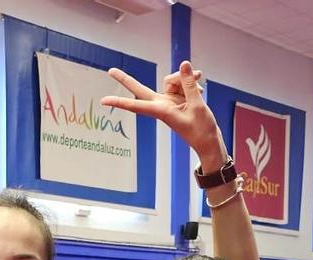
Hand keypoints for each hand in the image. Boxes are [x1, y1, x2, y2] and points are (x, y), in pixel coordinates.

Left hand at [101, 61, 227, 163]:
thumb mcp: (197, 105)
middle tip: (110, 71)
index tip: (103, 101)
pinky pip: (181, 83)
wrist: (209, 141)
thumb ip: (189, 84)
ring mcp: (168, 101)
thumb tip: (183, 64)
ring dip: (185, 79)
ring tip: (199, 87)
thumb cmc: (201, 129)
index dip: (120, 102)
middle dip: (126, 80)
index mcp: (161, 111)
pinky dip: (191, 83)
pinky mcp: (177, 99)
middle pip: (140, 89)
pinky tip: (200, 89)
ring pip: (170, 80)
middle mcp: (161, 105)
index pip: (136, 104)